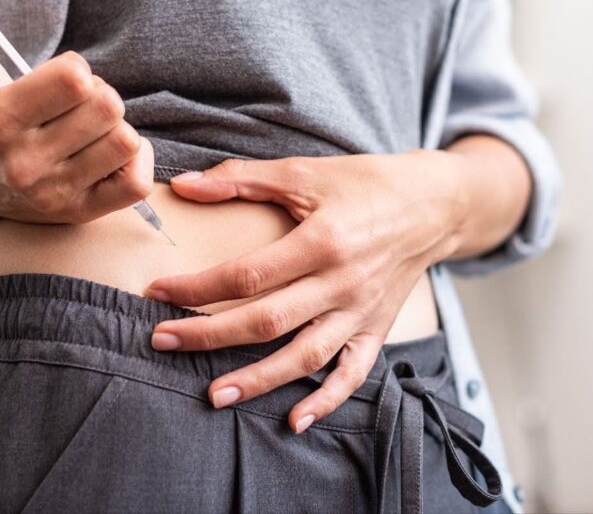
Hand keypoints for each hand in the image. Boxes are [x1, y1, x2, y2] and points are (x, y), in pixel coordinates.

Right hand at [0, 0, 152, 222]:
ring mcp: (54, 194)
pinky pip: (136, 183)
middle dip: (99, 95)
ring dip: (115, 127)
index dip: (76, 69)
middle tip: (76, 104)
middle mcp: (25, 165)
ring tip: (88, 128)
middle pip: (108, 108)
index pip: (76, 81)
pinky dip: (136, 160)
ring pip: (125, 142)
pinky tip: (109, 150)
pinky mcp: (79, 213)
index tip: (59, 79)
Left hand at [143, 152, 468, 432]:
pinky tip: (294, 421)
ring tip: (212, 395)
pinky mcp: (376, 330)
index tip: (157, 291)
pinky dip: (327, 402)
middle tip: (162, 342)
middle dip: (208, 336)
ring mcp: (360, 313)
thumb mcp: (304, 171)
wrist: (435, 205)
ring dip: (258, 380)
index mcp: (322, 241)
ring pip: (304, 357)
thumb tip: (183, 186)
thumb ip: (241, 178)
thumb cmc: (366, 183)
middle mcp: (341, 283)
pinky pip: (352, 374)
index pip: (246, 275)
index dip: (197, 287)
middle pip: (266, 321)